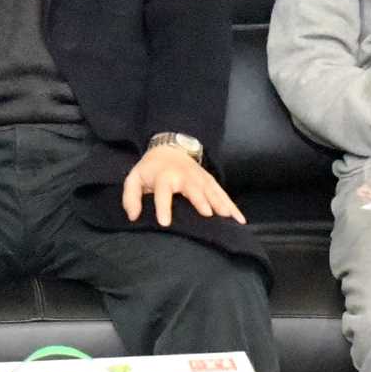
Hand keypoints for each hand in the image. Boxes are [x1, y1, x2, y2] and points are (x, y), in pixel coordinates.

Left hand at [121, 140, 244, 227]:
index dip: (163, 207)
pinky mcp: (210, 181)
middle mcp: (184, 177)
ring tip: (229, 218)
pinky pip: (222, 194)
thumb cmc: (151, 170)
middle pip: (194, 189)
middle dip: (201, 201)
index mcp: (164, 177)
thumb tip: (133, 217)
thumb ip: (130, 197)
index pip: (163, 192)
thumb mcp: (134, 179)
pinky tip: (239, 219)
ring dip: (221, 203)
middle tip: (208, 215)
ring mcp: (200, 178)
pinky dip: (232, 206)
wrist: (169, 149)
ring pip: (212, 191)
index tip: (165, 223)